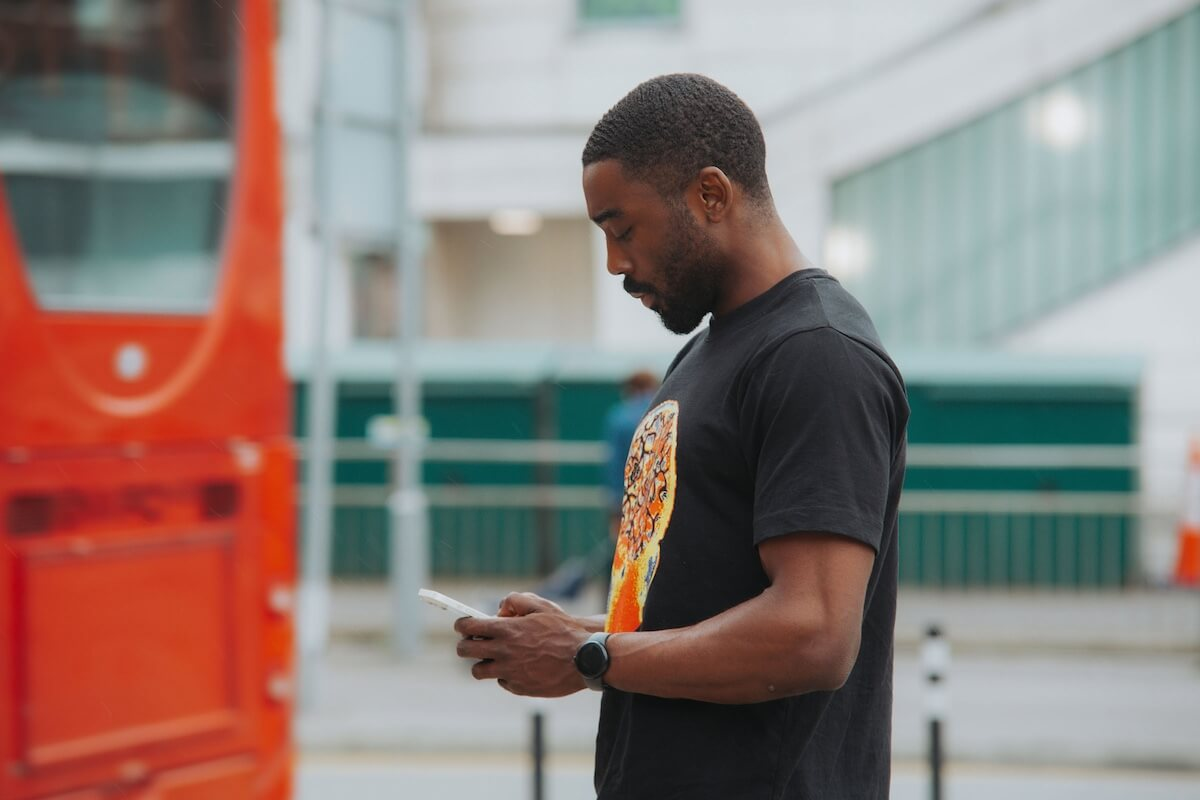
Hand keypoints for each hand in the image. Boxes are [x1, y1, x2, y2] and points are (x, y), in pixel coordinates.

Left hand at [455, 592, 590, 696]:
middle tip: (472, 641)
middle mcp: (504, 652)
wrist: (585, 659)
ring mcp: (510, 672)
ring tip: (494, 657)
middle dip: (464, 644)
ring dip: (482, 663)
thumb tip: (499, 611)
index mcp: (507, 630)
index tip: (462, 625)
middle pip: (465, 651)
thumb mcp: (541, 606)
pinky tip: (519, 667)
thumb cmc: (564, 630)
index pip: (468, 627)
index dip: (461, 625)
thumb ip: (515, 601)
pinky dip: (505, 675)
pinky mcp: (519, 688)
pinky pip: (501, 682)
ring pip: (478, 671)